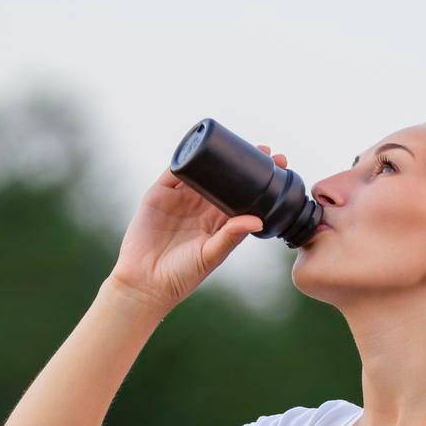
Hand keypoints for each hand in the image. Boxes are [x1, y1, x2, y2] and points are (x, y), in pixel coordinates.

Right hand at [110, 143, 287, 310]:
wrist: (146, 282)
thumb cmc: (182, 275)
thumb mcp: (211, 255)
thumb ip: (231, 236)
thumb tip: (258, 220)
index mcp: (218, 223)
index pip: (242, 196)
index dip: (258, 182)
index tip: (279, 167)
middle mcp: (201, 208)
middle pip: (225, 179)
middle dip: (244, 163)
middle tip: (266, 150)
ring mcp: (180, 199)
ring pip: (202, 171)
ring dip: (217, 156)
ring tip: (238, 143)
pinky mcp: (159, 194)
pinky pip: (174, 171)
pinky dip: (185, 157)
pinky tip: (198, 146)